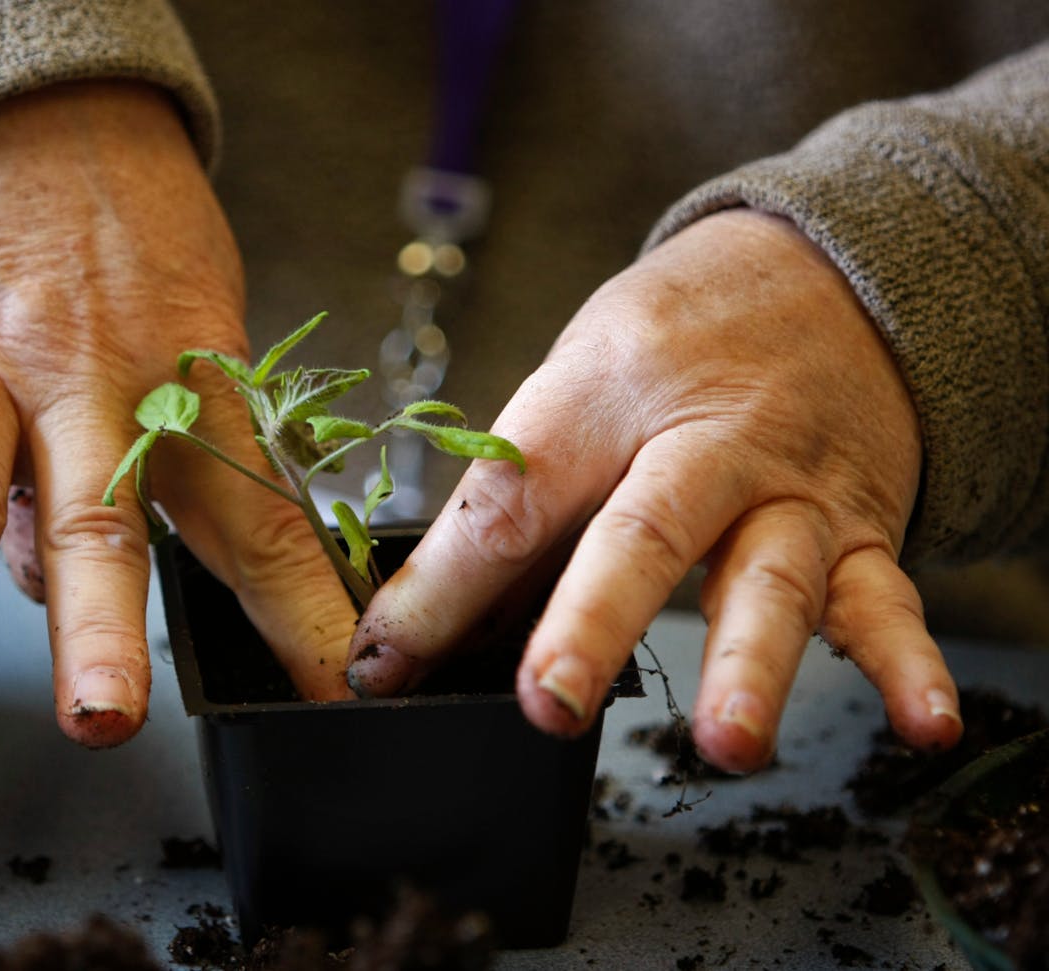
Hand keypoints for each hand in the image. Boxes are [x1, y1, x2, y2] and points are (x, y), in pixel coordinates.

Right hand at [0, 81, 353, 746]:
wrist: (27, 107)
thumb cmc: (125, 237)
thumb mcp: (188, 325)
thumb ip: (144, 458)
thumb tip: (63, 585)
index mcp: (184, 382)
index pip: (255, 515)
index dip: (297, 611)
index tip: (325, 692)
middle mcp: (84, 376)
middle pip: (98, 511)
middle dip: (100, 622)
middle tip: (101, 715)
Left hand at [347, 209, 961, 772]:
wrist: (821, 271)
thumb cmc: (672, 339)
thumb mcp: (576, 383)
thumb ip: (520, 505)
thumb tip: (431, 627)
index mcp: (605, 395)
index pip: (512, 499)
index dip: (442, 588)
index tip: (385, 663)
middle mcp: (703, 440)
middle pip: (643, 533)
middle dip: (592, 621)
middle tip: (547, 701)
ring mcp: (788, 488)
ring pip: (771, 578)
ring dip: (749, 664)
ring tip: (727, 741)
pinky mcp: (858, 527)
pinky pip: (888, 597)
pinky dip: (910, 662)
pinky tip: (921, 723)